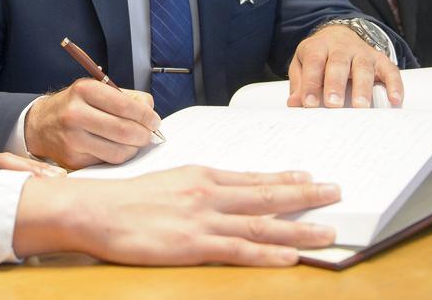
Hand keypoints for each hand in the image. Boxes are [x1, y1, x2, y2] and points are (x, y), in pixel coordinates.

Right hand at [14, 166, 339, 265]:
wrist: (96, 210)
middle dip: (305, 196)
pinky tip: (289, 255)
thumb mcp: (169, 182)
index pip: (252, 178)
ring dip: (298, 226)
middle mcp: (208, 193)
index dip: (285, 180)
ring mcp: (203, 219)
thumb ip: (199, 187)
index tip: (310, 178)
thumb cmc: (127, 199)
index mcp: (201, 176)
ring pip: (261, 223)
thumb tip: (224, 191)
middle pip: (266, 196)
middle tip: (335, 193)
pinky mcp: (194, 245)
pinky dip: (267, 253)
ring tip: (327, 228)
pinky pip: (239, 249)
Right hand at [24, 78, 159, 169]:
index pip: (125, 106)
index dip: (146, 115)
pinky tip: (118, 148)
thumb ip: (127, 97)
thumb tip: (150, 110)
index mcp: (84, 90)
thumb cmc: (74, 105)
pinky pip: (107, 162)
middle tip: (149, 133)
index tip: (154, 120)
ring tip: (134, 141)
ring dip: (134, 148)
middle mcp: (75, 114)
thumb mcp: (96, 90)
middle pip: (124, 130)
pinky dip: (119, 156)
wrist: (41, 124)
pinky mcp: (73, 160)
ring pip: (118, 151)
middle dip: (144, 134)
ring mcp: (73, 139)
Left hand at [286, 25, 402, 108]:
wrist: (340, 34)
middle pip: (338, 63)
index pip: (314, 62)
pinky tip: (394, 100)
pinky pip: (390, 70)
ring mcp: (362, 52)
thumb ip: (300, 82)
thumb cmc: (320, 56)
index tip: (309, 104)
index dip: (311, 83)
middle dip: (335, 84)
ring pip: (363, 68)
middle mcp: (341, 48)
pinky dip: (394, 85)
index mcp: (319, 47)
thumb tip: (294, 104)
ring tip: (360, 107)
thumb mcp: (303, 63)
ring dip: (362, 88)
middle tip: (333, 104)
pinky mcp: (380, 59)